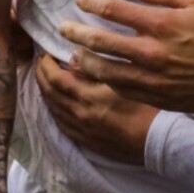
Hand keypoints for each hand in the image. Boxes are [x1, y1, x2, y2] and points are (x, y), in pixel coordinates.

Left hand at [35, 54, 154, 163]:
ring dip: (44, 92)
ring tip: (42, 78)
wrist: (155, 139)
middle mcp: (80, 112)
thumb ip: (98, 68)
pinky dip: (52, 110)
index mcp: (90, 95)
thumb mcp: (126, 80)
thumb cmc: (146, 104)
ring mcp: (80, 128)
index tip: (45, 53)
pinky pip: (60, 123)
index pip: (58, 79)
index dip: (47, 65)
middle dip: (41, 76)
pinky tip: (52, 104)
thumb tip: (74, 59)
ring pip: (53, 108)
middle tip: (39, 62)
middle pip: (51, 93)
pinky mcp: (84, 139)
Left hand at [59, 0, 193, 112]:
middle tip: (63, 28)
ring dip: (85, 61)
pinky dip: (104, 81)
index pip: (116, 11)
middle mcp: (151, 52)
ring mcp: (151, 78)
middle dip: (78, 32)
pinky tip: (98, 76)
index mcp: (162, 24)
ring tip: (73, 55)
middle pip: (102, 42)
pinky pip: (122, 89)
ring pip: (105, 71)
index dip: (94, 3)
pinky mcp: (156, 96)